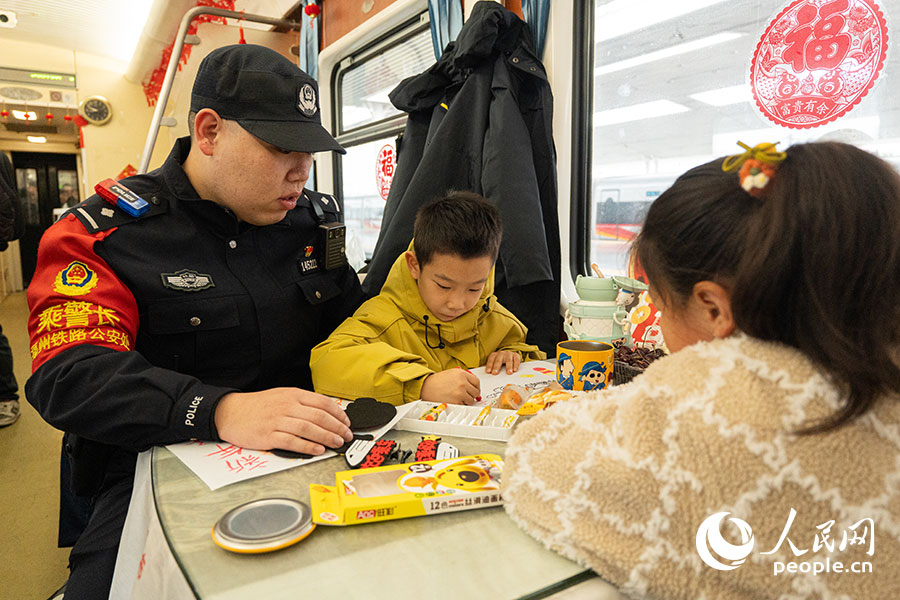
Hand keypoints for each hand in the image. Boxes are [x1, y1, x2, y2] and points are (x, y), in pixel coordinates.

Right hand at [214, 388, 352, 454]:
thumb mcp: (282, 396)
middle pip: (319, 417)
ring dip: (327, 437)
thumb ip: (302, 403)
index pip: (323, 402)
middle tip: (347, 436)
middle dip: (337, 428)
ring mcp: (278, 421)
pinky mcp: (269, 436)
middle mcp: (287, 406)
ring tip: (336, 443)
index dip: (339, 414)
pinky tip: (317, 450)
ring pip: (309, 429)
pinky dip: (308, 446)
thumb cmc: (258, 406)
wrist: (230, 412)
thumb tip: (325, 413)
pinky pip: (293, 441)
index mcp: (293, 394)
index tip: (347, 422)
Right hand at [420, 369, 479, 405]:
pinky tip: (454, 401)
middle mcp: (462, 383)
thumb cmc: (437, 381)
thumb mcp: (452, 373)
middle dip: (472, 395)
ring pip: (471, 400)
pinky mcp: (457, 402)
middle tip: (467, 395)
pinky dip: (461, 404)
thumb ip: (463, 377)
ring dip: (467, 401)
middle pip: (476, 392)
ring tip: (458, 398)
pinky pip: (464, 405)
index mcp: (461, 374)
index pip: (477, 381)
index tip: (475, 390)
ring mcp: (460, 393)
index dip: (477, 387)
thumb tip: (473, 386)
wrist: (426, 387)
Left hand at [485, 351, 520, 374]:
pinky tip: (515, 370)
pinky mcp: (515, 355)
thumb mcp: (495, 364)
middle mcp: (501, 353)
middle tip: (495, 373)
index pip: (491, 360)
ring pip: (508, 360)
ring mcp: (508, 354)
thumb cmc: (501, 362)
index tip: (488, 371)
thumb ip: (493, 369)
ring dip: (508, 367)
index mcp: (494, 355)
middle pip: (498, 360)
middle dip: (496, 367)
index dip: (489, 365)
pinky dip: (516, 365)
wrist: (510, 356)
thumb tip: (490, 376)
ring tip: (509, 373)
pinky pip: (516, 359)